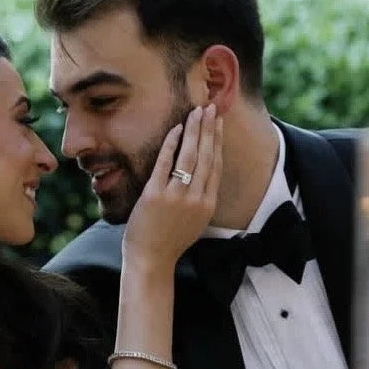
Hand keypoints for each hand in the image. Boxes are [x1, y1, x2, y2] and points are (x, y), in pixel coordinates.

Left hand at [123, 104, 222, 270]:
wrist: (151, 260)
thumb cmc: (169, 242)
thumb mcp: (195, 222)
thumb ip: (201, 200)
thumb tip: (203, 177)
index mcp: (208, 204)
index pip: (216, 166)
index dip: (217, 142)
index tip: (218, 123)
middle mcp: (196, 198)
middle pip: (206, 156)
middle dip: (208, 129)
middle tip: (209, 108)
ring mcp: (176, 196)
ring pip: (189, 156)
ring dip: (194, 131)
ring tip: (195, 112)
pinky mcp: (155, 194)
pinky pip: (165, 163)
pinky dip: (171, 144)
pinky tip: (175, 129)